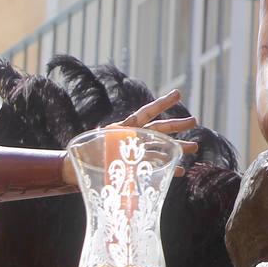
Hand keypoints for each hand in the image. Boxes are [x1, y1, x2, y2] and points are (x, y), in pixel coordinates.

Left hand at [60, 89, 199, 184]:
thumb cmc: (79, 156)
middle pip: (158, 130)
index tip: (178, 94)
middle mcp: (132, 139)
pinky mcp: (133, 168)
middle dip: (177, 126)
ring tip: (194, 148)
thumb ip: (106, 141)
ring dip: (177, 148)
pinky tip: (180, 171)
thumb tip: (114, 134)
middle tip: (195, 121)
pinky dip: (167, 169)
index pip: (145, 114)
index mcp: (123, 129)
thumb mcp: (92, 146)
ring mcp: (135, 153)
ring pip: (161, 149)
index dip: (161, 105)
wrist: (72, 172)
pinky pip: (154, 168)